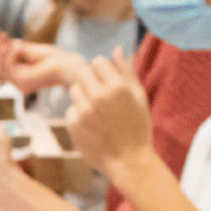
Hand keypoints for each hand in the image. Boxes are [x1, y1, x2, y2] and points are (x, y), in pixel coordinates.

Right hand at [0, 36, 84, 94]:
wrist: (66, 66)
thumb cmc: (54, 59)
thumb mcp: (32, 51)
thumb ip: (18, 49)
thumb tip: (6, 43)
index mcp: (22, 79)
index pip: (4, 67)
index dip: (0, 52)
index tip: (1, 36)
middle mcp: (19, 84)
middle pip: (0, 69)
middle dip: (0, 51)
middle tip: (2, 36)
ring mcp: (19, 84)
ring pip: (2, 68)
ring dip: (6, 52)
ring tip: (15, 42)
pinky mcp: (21, 81)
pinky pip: (9, 66)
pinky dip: (11, 54)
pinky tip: (18, 46)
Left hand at [66, 48, 152, 178]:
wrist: (128, 161)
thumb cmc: (137, 128)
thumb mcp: (139, 97)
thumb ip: (127, 72)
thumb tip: (117, 49)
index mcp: (118, 87)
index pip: (98, 62)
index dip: (102, 70)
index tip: (106, 81)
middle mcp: (99, 97)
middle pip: (82, 73)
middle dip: (89, 80)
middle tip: (99, 94)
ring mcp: (84, 111)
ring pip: (74, 91)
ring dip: (83, 97)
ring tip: (98, 113)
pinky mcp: (73, 124)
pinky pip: (71, 111)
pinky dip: (79, 116)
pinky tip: (92, 127)